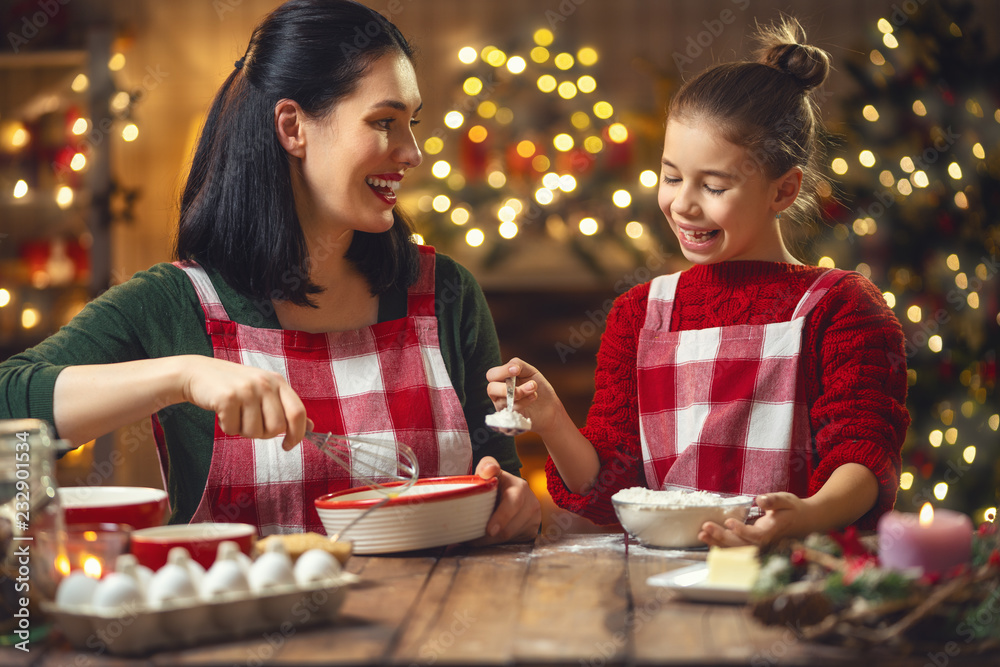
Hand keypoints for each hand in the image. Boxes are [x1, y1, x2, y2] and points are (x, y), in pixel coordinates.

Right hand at [178, 356, 308, 450]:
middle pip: (276, 427)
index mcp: (278, 382)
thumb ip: (287, 407)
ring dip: (243, 431)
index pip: (298, 412)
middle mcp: (264, 383)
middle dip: (263, 434)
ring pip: (254, 432)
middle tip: (250, 423)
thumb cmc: (235, 386)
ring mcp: (246, 389)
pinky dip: (227, 427)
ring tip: (236, 415)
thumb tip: (311, 427)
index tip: (288, 445)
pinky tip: (223, 412)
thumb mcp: (265, 391)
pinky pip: (233, 430)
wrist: (198, 373)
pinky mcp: (227, 397)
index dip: (297, 434)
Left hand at [469, 456, 540, 544]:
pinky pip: (513, 543)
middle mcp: (531, 504)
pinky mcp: (532, 532)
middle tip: (469, 539)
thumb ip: (487, 466)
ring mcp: (534, 520)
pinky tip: (488, 538)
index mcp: (520, 488)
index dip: (502, 517)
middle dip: (487, 536)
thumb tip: (487, 471)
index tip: (489, 530)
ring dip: (490, 541)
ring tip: (475, 537)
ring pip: (509, 538)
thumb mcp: (491, 469)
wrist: (511, 492)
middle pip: (509, 528)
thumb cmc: (496, 481)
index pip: (513, 504)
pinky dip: (498, 543)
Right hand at [485, 358, 563, 435]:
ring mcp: (503, 408)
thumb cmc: (539, 388)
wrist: (550, 408)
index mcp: (501, 381)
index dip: (502, 372)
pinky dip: (523, 405)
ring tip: (534, 392)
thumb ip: (518, 364)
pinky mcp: (510, 420)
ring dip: (522, 394)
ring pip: (503, 402)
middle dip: (508, 387)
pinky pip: (510, 414)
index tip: (517, 370)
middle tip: (530, 385)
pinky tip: (532, 399)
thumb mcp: (530, 372)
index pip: (492, 375)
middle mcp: (499, 394)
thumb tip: (513, 368)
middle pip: (491, 389)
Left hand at [697, 492, 805, 546]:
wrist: (802, 522)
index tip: (729, 521)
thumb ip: (774, 500)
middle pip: (741, 545)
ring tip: (702, 533)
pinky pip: (734, 547)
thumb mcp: (786, 500)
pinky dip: (720, 543)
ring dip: (717, 542)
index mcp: (773, 531)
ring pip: (736, 548)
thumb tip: (759, 500)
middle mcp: (764, 541)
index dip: (743, 531)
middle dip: (722, 537)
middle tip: (706, 527)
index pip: (757, 536)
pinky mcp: (751, 543)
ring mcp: (757, 544)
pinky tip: (707, 538)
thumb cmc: (793, 509)